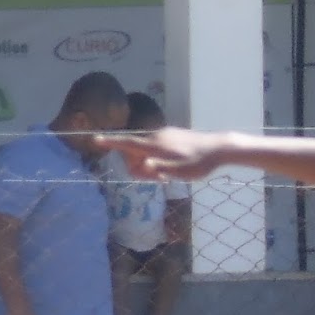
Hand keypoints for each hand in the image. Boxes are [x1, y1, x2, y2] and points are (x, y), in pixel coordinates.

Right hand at [94, 127, 229, 181]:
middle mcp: (156, 137)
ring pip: (146, 150)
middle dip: (138, 166)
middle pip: (135, 151)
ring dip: (149, 163)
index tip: (94, 139)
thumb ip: (158, 169)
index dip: (111, 143)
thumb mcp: (179, 171)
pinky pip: (157, 147)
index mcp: (155, 145)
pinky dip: (157, 158)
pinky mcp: (173, 136)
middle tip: (158, 180)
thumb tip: (141, 165)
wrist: (220, 148)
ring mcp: (165, 135)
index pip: (127, 143)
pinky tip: (173, 167)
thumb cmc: (199, 163)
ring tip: (168, 176)